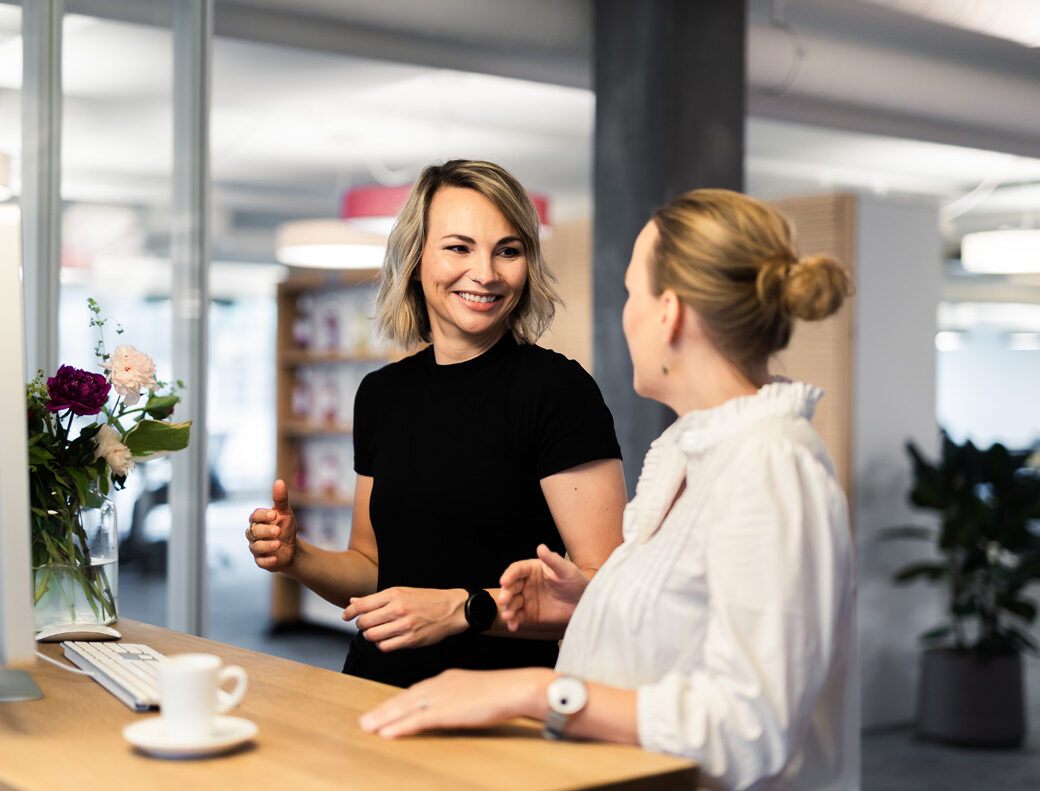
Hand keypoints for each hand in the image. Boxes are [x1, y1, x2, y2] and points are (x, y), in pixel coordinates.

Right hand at [246, 479, 297, 571]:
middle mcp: (253, 534)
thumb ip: (281, 499)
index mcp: (258, 520)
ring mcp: (256, 548)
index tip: (274, 514)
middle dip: (266, 531)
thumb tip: (279, 481)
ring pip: (256, 547)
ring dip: (266, 545)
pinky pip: (260, 562)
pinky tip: (275, 559)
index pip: (255, 516)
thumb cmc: (285, 527)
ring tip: (278, 544)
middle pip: (254, 531)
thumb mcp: (285, 513)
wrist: (292, 548)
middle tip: (278, 531)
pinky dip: (267, 561)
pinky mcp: (261, 561)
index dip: (263, 515)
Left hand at [342, 587, 467, 651]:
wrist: (452, 609)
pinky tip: (387, 639)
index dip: (349, 612)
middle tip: (366, 624)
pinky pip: (385, 647)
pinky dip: (382, 644)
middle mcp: (397, 609)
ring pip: (372, 636)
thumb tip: (353, 601)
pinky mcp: (410, 640)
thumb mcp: (402, 592)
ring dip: (370, 636)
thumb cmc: (426, 600)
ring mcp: (404, 625)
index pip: (362, 605)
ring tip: (376, 632)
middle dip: (361, 625)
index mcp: (394, 594)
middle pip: (364, 622)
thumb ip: (376, 599)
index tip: (346, 616)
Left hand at [359, 667, 552, 737]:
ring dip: (385, 718)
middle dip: (384, 709)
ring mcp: (443, 697)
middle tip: (365, 720)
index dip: (397, 701)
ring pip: (406, 708)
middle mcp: (440, 685)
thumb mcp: (476, 689)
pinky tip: (387, 733)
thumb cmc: (502, 691)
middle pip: (405, 698)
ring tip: (368, 727)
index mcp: (448, 678)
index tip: (383, 709)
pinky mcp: (447, 711)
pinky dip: (400, 726)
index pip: (415, 691)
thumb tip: (452, 707)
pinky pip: (418, 720)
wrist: (515, 688)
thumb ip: (460, 696)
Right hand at [498, 544, 588, 631]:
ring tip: (508, 616)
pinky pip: (518, 617)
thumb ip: (552, 560)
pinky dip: (513, 622)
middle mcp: (526, 583)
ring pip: (512, 603)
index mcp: (532, 569)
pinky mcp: (529, 614)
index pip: (516, 570)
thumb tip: (541, 547)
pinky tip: (512, 626)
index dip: (509, 575)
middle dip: (505, 594)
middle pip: (511, 587)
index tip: (504, 582)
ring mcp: (527, 599)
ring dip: (508, 609)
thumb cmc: (576, 582)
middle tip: (503, 600)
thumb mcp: (566, 570)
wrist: (585, 603)